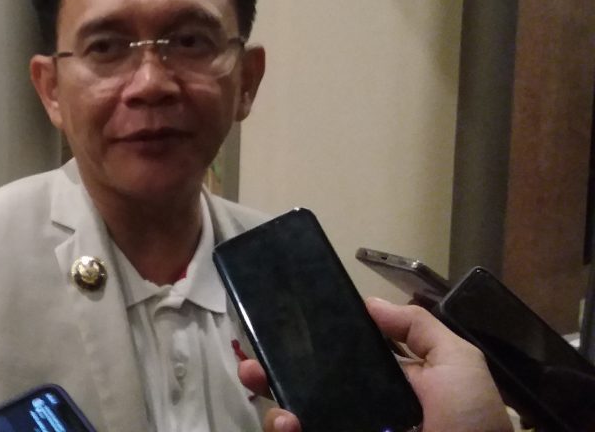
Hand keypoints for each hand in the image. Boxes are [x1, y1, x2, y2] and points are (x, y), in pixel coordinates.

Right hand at [238, 298, 513, 431]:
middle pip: (305, 386)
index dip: (310, 344)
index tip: (283, 327)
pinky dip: (283, 427)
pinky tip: (286, 422)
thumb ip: (418, 328)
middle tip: (251, 361)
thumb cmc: (470, 425)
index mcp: (387, 387)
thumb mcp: (458, 364)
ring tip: (259, 383)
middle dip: (271, 369)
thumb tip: (368, 303)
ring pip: (293, 416)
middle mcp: (360, 412)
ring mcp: (344, 431)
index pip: (340, 360)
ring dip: (270, 400)